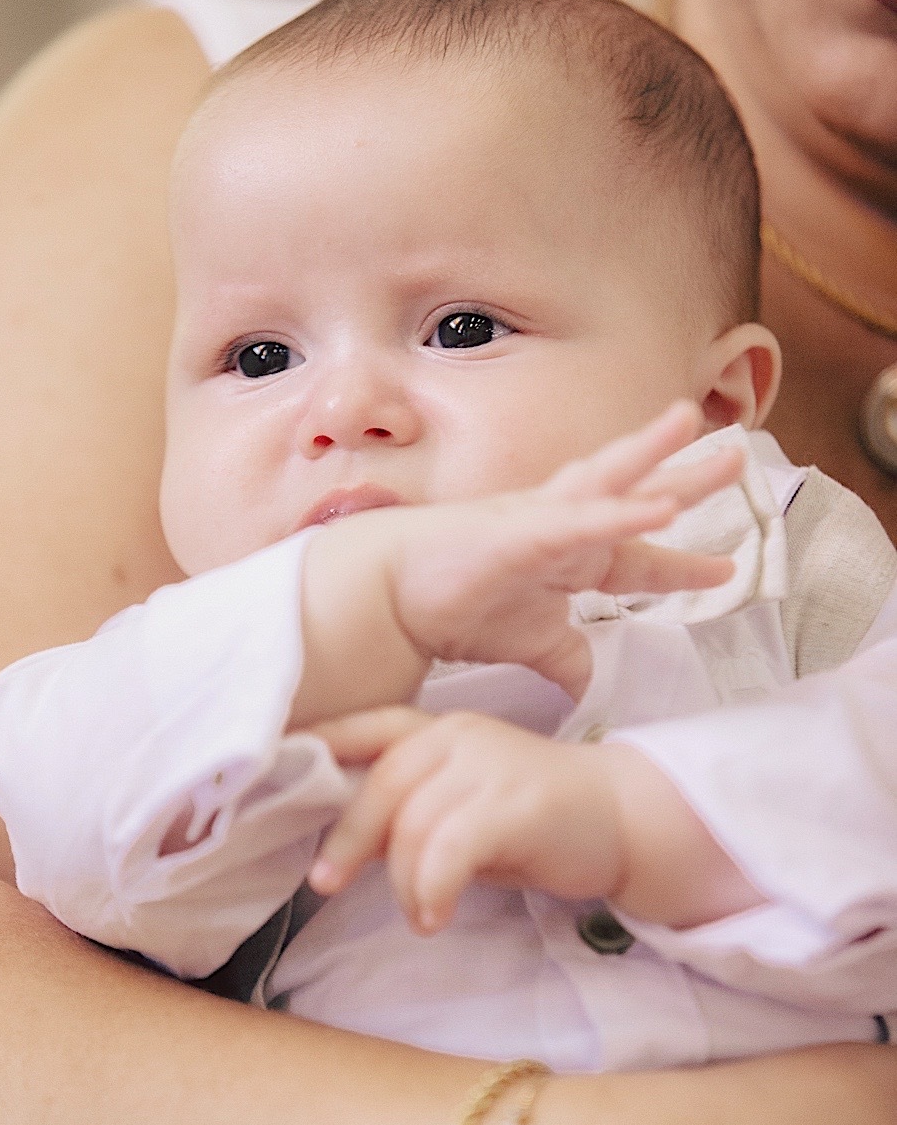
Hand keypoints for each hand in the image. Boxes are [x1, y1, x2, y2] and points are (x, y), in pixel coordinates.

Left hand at [308, 706, 759, 932]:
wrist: (622, 820)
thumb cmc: (532, 822)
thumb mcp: (459, 809)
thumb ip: (408, 815)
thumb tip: (344, 850)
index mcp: (437, 730)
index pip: (365, 729)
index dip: (317, 747)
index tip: (272, 774)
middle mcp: (457, 736)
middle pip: (379, 785)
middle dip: (346, 840)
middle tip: (326, 884)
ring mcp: (489, 764)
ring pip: (411, 825)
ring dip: (403, 882)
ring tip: (420, 914)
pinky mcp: (516, 803)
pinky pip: (449, 849)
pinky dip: (431, 889)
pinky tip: (435, 918)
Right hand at [380, 400, 741, 697]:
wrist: (386, 597)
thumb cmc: (450, 607)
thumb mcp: (529, 644)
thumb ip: (566, 660)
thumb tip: (590, 691)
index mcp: (565, 556)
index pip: (635, 558)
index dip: (680, 564)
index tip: (725, 570)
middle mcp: (559, 528)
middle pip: (635, 495)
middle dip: (687, 478)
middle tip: (738, 460)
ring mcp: (539, 523)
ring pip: (610, 483)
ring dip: (657, 458)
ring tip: (703, 432)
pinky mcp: (518, 532)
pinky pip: (580, 521)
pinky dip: (621, 513)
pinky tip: (660, 505)